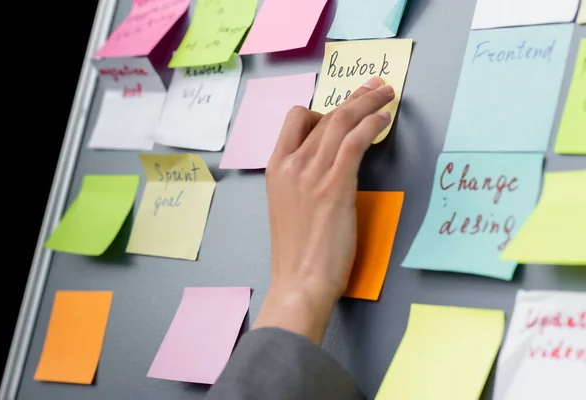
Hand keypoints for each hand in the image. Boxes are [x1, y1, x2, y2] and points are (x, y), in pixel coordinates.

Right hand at [253, 77, 395, 343]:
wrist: (298, 282)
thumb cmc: (297, 253)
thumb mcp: (291, 208)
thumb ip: (304, 181)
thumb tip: (329, 165)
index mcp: (276, 168)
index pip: (297, 120)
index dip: (324, 108)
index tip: (346, 106)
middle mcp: (290, 165)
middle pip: (324, 115)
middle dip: (353, 97)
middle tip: (374, 87)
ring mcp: (310, 174)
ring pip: (340, 121)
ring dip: (367, 102)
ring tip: (386, 95)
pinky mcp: (334, 186)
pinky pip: (353, 142)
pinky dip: (371, 125)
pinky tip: (384, 120)